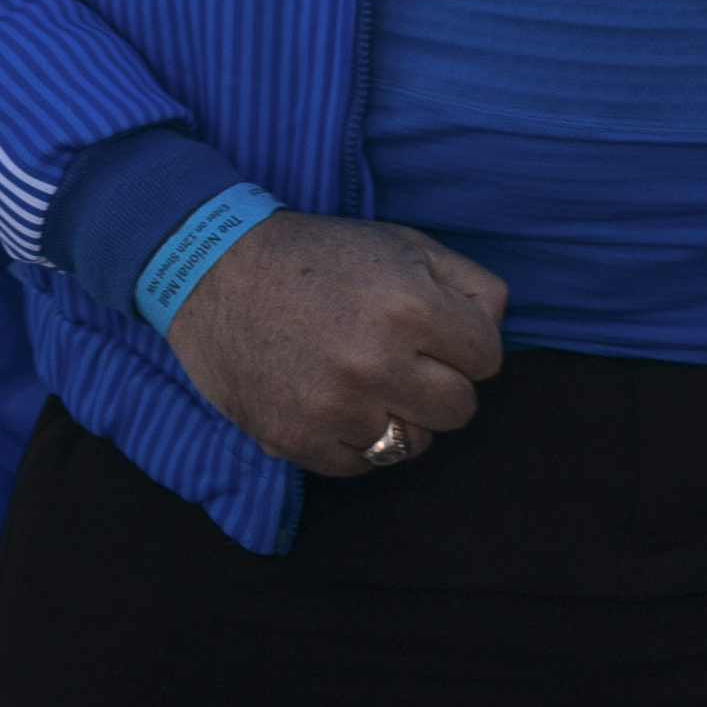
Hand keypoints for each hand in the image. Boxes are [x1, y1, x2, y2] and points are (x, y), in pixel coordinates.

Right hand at [158, 210, 510, 476]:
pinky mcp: (296, 440)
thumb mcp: (401, 242)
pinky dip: (352, 438)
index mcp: (409, 307)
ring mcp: (334, 408)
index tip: (430, 331)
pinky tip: (328, 400)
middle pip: (459, 409)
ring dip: (397, 415)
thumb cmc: (315, 255)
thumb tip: (494, 328)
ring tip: (359, 378)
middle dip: (437, 383)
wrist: (212, 269)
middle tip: (398, 358)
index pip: (488, 358)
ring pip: (414, 444)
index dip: (462, 342)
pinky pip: (361, 464)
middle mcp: (375, 363)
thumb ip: (468, 283)